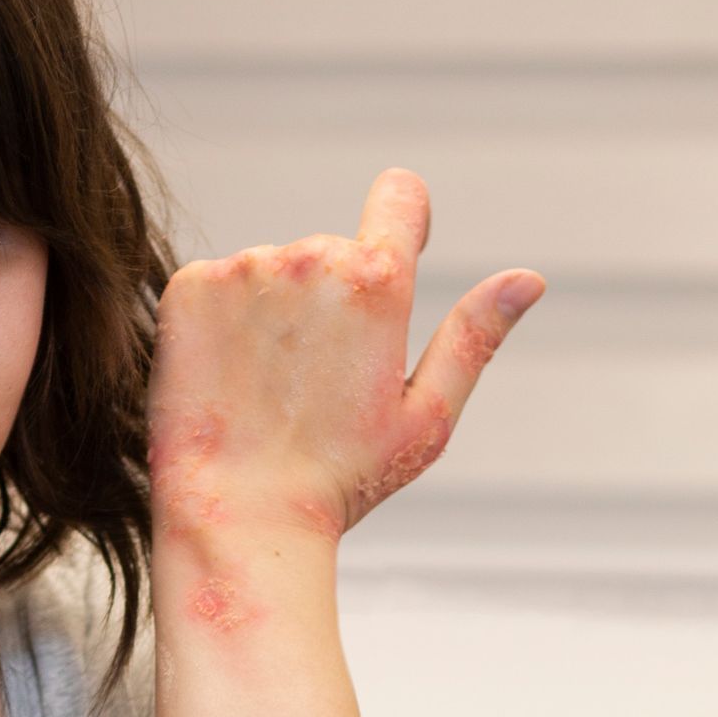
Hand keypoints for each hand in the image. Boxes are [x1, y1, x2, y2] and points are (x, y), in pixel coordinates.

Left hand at [148, 167, 543, 550]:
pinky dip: (218, 326)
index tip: (394, 255)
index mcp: (379, 282)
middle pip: (330, 254)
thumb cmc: (339, 484)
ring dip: (270, 317)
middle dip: (327, 304)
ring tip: (265, 395)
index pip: (401, 196)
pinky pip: (213, 288)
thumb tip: (529, 279)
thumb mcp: (425, 419)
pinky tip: (224, 383)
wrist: (237, 521)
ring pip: (269, 275)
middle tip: (312, 390)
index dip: (404, 222)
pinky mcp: (187, 289)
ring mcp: (243, 269)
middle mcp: (311, 258)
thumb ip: (474, 338)